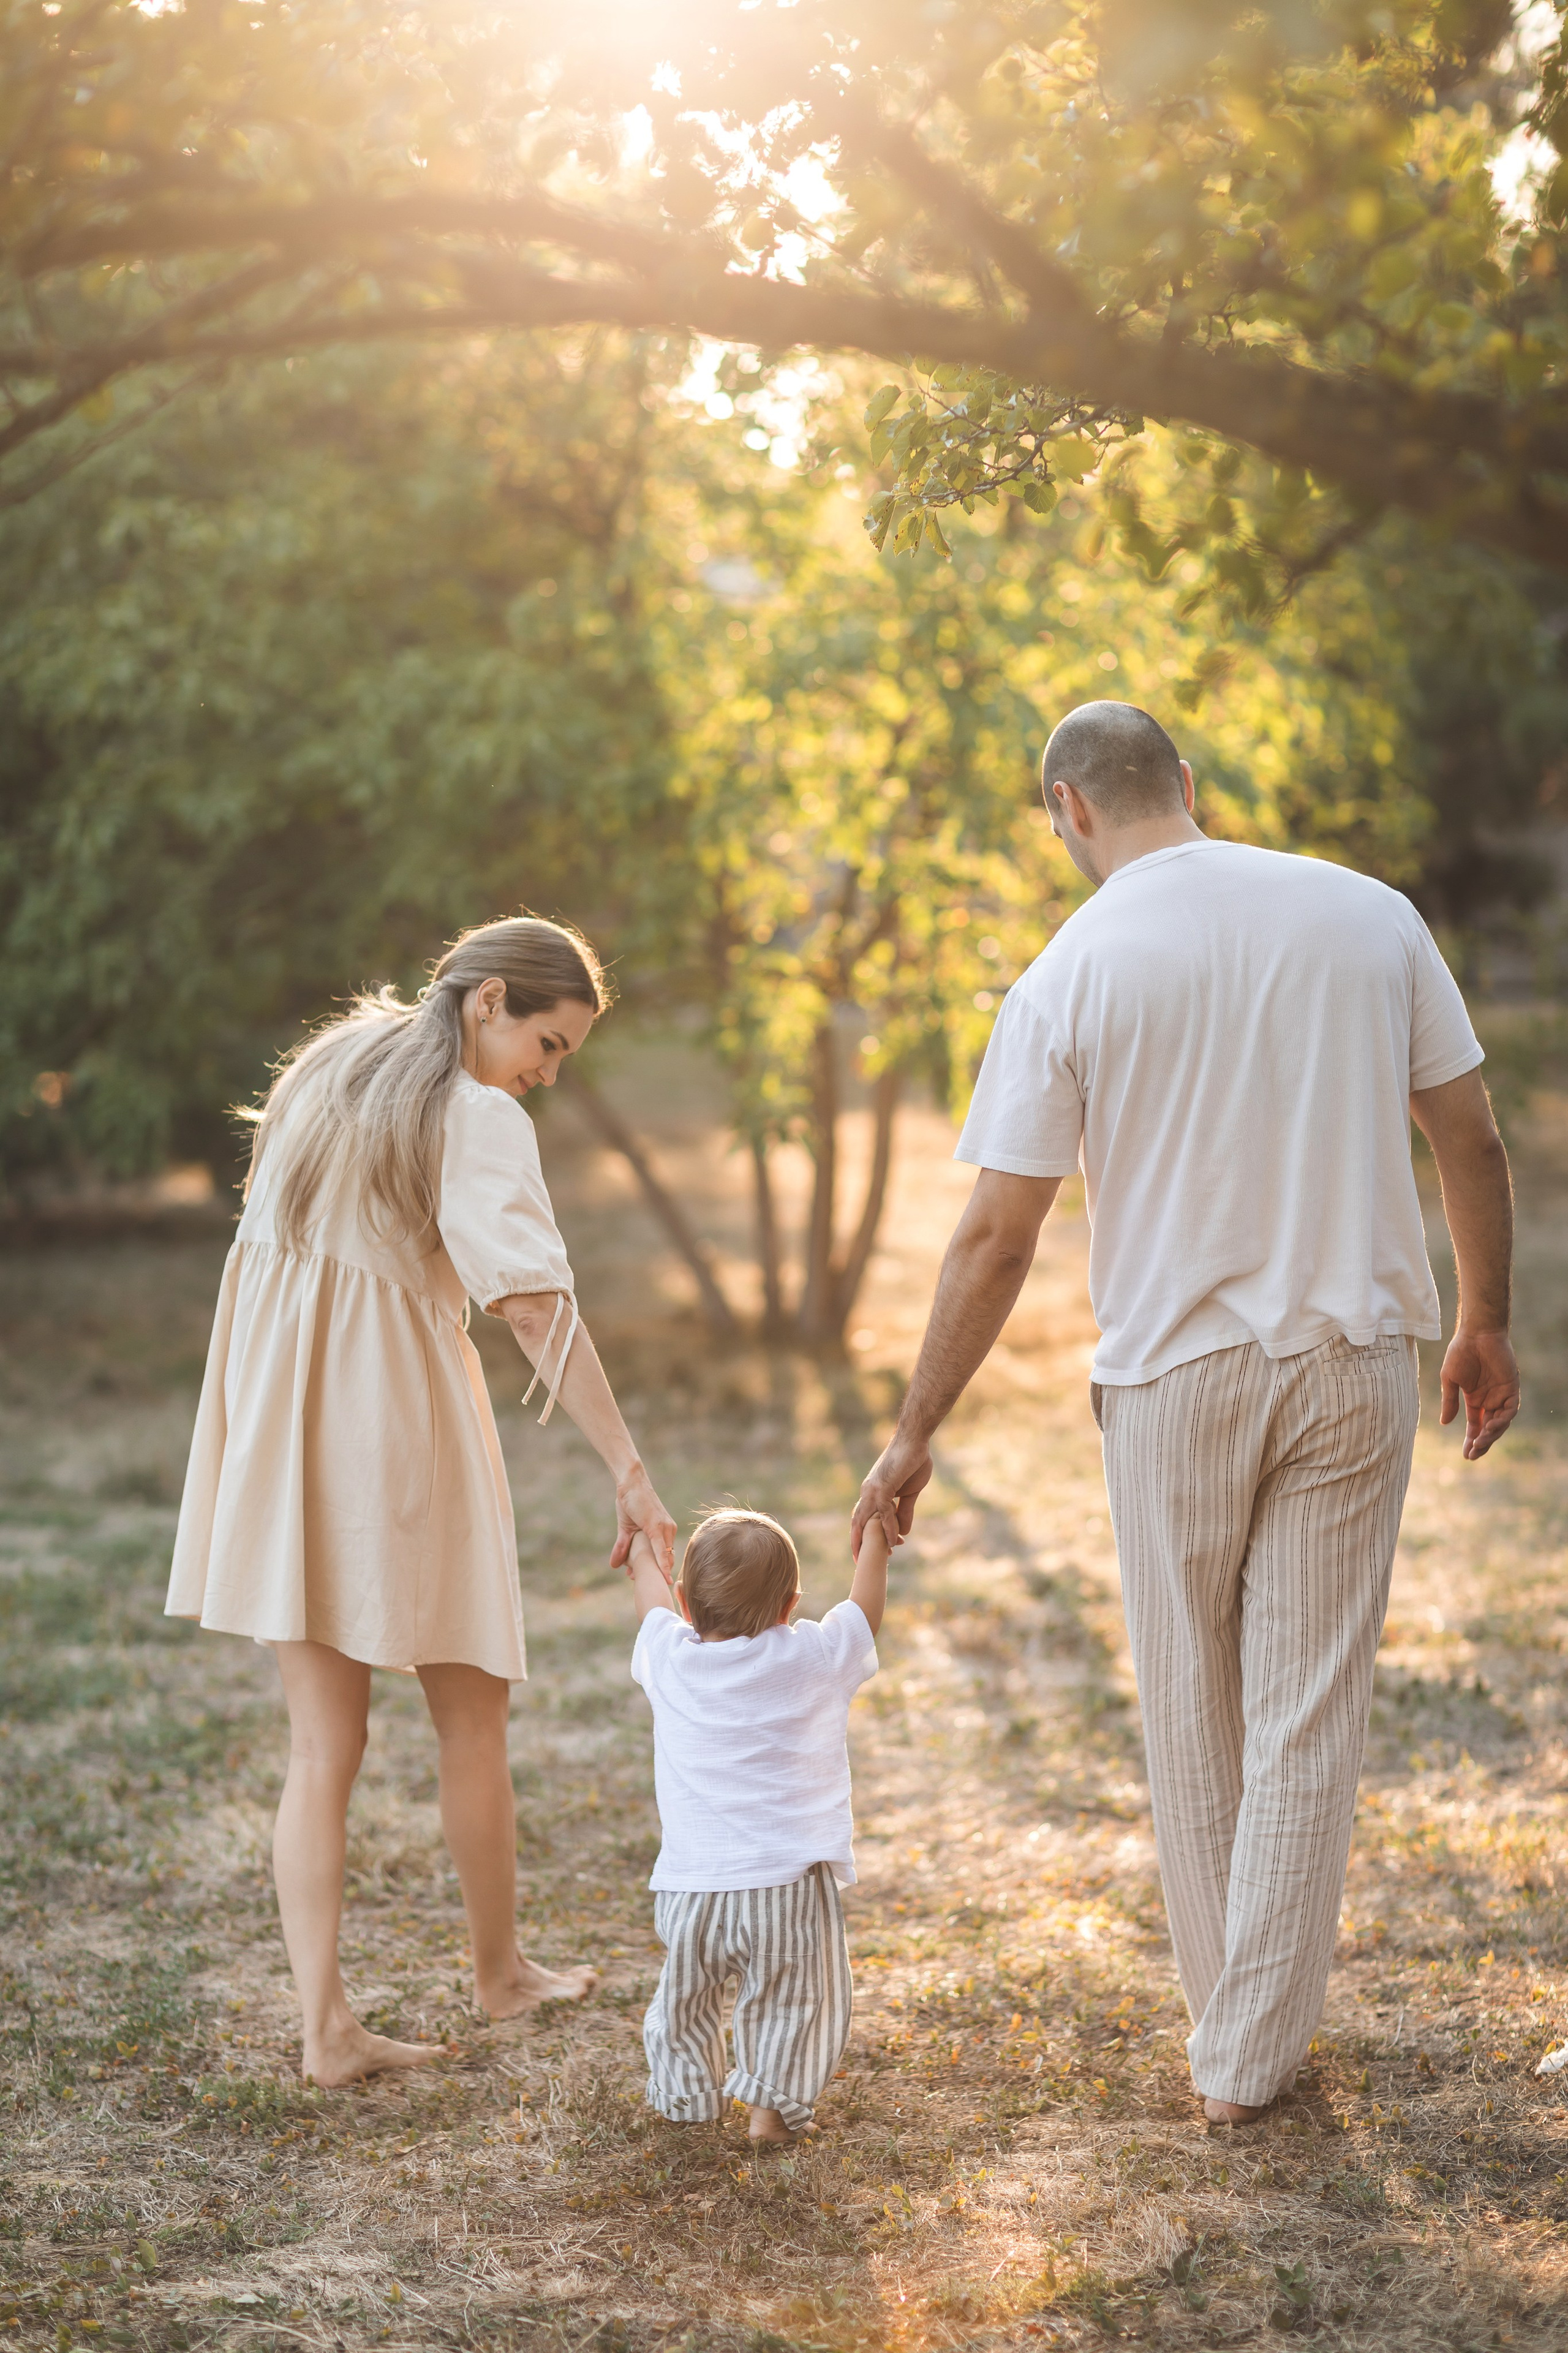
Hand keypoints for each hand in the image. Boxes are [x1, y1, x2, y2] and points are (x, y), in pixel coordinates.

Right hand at [611, 1462, 676, 1577]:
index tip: (646, 1581)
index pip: (664, 1556)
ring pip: (663, 1557)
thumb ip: (623, 1546)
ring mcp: (665, 1527)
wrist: (631, 1483)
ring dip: (653, 1571)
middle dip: (653, 1573)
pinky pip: (661, 1549)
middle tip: (634, 1580)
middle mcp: (668, 1530)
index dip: (657, 1570)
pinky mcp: (657, 1525)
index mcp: (664, 1530)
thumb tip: (614, 1565)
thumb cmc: (630, 1502)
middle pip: (665, 1559)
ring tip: (636, 1579)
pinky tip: (662, 1575)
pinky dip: (661, 1563)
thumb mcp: (625, 1528)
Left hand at [851, 1431, 933, 1557]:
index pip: (863, 1517)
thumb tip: (902, 1533)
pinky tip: (895, 1540)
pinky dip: (889, 1528)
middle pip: (859, 1522)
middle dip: (858, 1543)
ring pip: (867, 1520)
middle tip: (859, 1563)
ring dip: (872, 1540)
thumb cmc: (912, 1461)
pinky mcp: (884, 1486)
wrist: (914, 1439)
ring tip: (877, 1558)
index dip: (863, 1535)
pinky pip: (885, 1512)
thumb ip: (904, 1511)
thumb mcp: (910, 1492)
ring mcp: (874, 1489)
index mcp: (873, 1492)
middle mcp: (868, 1491)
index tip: (865, 1553)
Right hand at [1439, 1327, 1520, 1459]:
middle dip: (1482, 1443)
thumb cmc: (1460, 1352)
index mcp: (1475, 1399)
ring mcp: (1502, 1394)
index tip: (1466, 1455)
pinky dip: (1502, 1420)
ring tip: (1480, 1443)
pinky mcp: (1511, 1387)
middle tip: (1473, 1454)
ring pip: (1500, 1422)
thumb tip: (1445, 1423)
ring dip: (1491, 1435)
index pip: (1476, 1426)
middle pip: (1489, 1428)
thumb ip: (1450, 1401)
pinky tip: (1491, 1426)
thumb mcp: (1450, 1380)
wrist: (1476, 1334)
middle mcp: (1490, 1400)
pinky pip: (1510, 1410)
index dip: (1472, 1441)